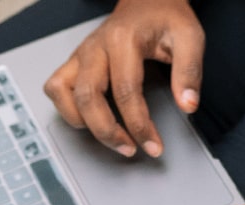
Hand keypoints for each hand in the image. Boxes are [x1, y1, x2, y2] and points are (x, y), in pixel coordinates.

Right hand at [43, 0, 203, 157]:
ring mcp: (81, 54)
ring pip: (62, 93)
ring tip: (110, 137)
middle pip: (88, 97)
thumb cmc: (166, 18)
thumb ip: (189, 72)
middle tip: (130, 149)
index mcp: (123, 40)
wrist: (148, 0)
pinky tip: (89, 119)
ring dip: (82, 122)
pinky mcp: (75, 61)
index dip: (139, 125)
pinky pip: (55, 87)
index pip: (126, 91)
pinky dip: (67, 108)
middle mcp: (95, 47)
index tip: (153, 146)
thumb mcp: (189, 38)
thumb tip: (188, 105)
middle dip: (108, 132)